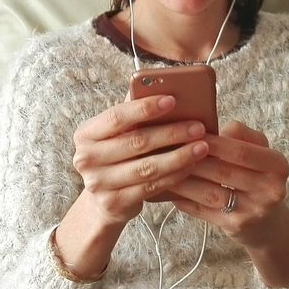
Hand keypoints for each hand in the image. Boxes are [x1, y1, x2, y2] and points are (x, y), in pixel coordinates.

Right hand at [71, 94, 209, 226]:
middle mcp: (86, 159)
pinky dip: (174, 176)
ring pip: (147, 167)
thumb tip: (164, 85)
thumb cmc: (116, 155)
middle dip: (171, 133)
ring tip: (202, 147)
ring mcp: (98, 184)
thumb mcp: (117, 133)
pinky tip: (190, 167)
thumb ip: (133, 112)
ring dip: (179, 156)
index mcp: (86, 134)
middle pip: (136, 142)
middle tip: (198, 126)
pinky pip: (151, 187)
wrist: (103, 199)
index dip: (145, 108)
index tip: (172, 99)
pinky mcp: (114, 203)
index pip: (116, 116)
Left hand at [165, 120, 288, 249]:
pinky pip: (203, 211)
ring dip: (184, 180)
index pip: (241, 151)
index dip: (214, 143)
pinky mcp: (235, 227)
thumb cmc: (258, 176)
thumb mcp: (261, 151)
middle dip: (193, 160)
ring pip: (210, 193)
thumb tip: (216, 128)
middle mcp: (270, 190)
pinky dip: (184, 199)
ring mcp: (252, 212)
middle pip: (223, 172)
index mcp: (277, 166)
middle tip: (169, 149)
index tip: (191, 133)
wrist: (268, 224)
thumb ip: (241, 134)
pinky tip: (170, 189)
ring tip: (164, 168)